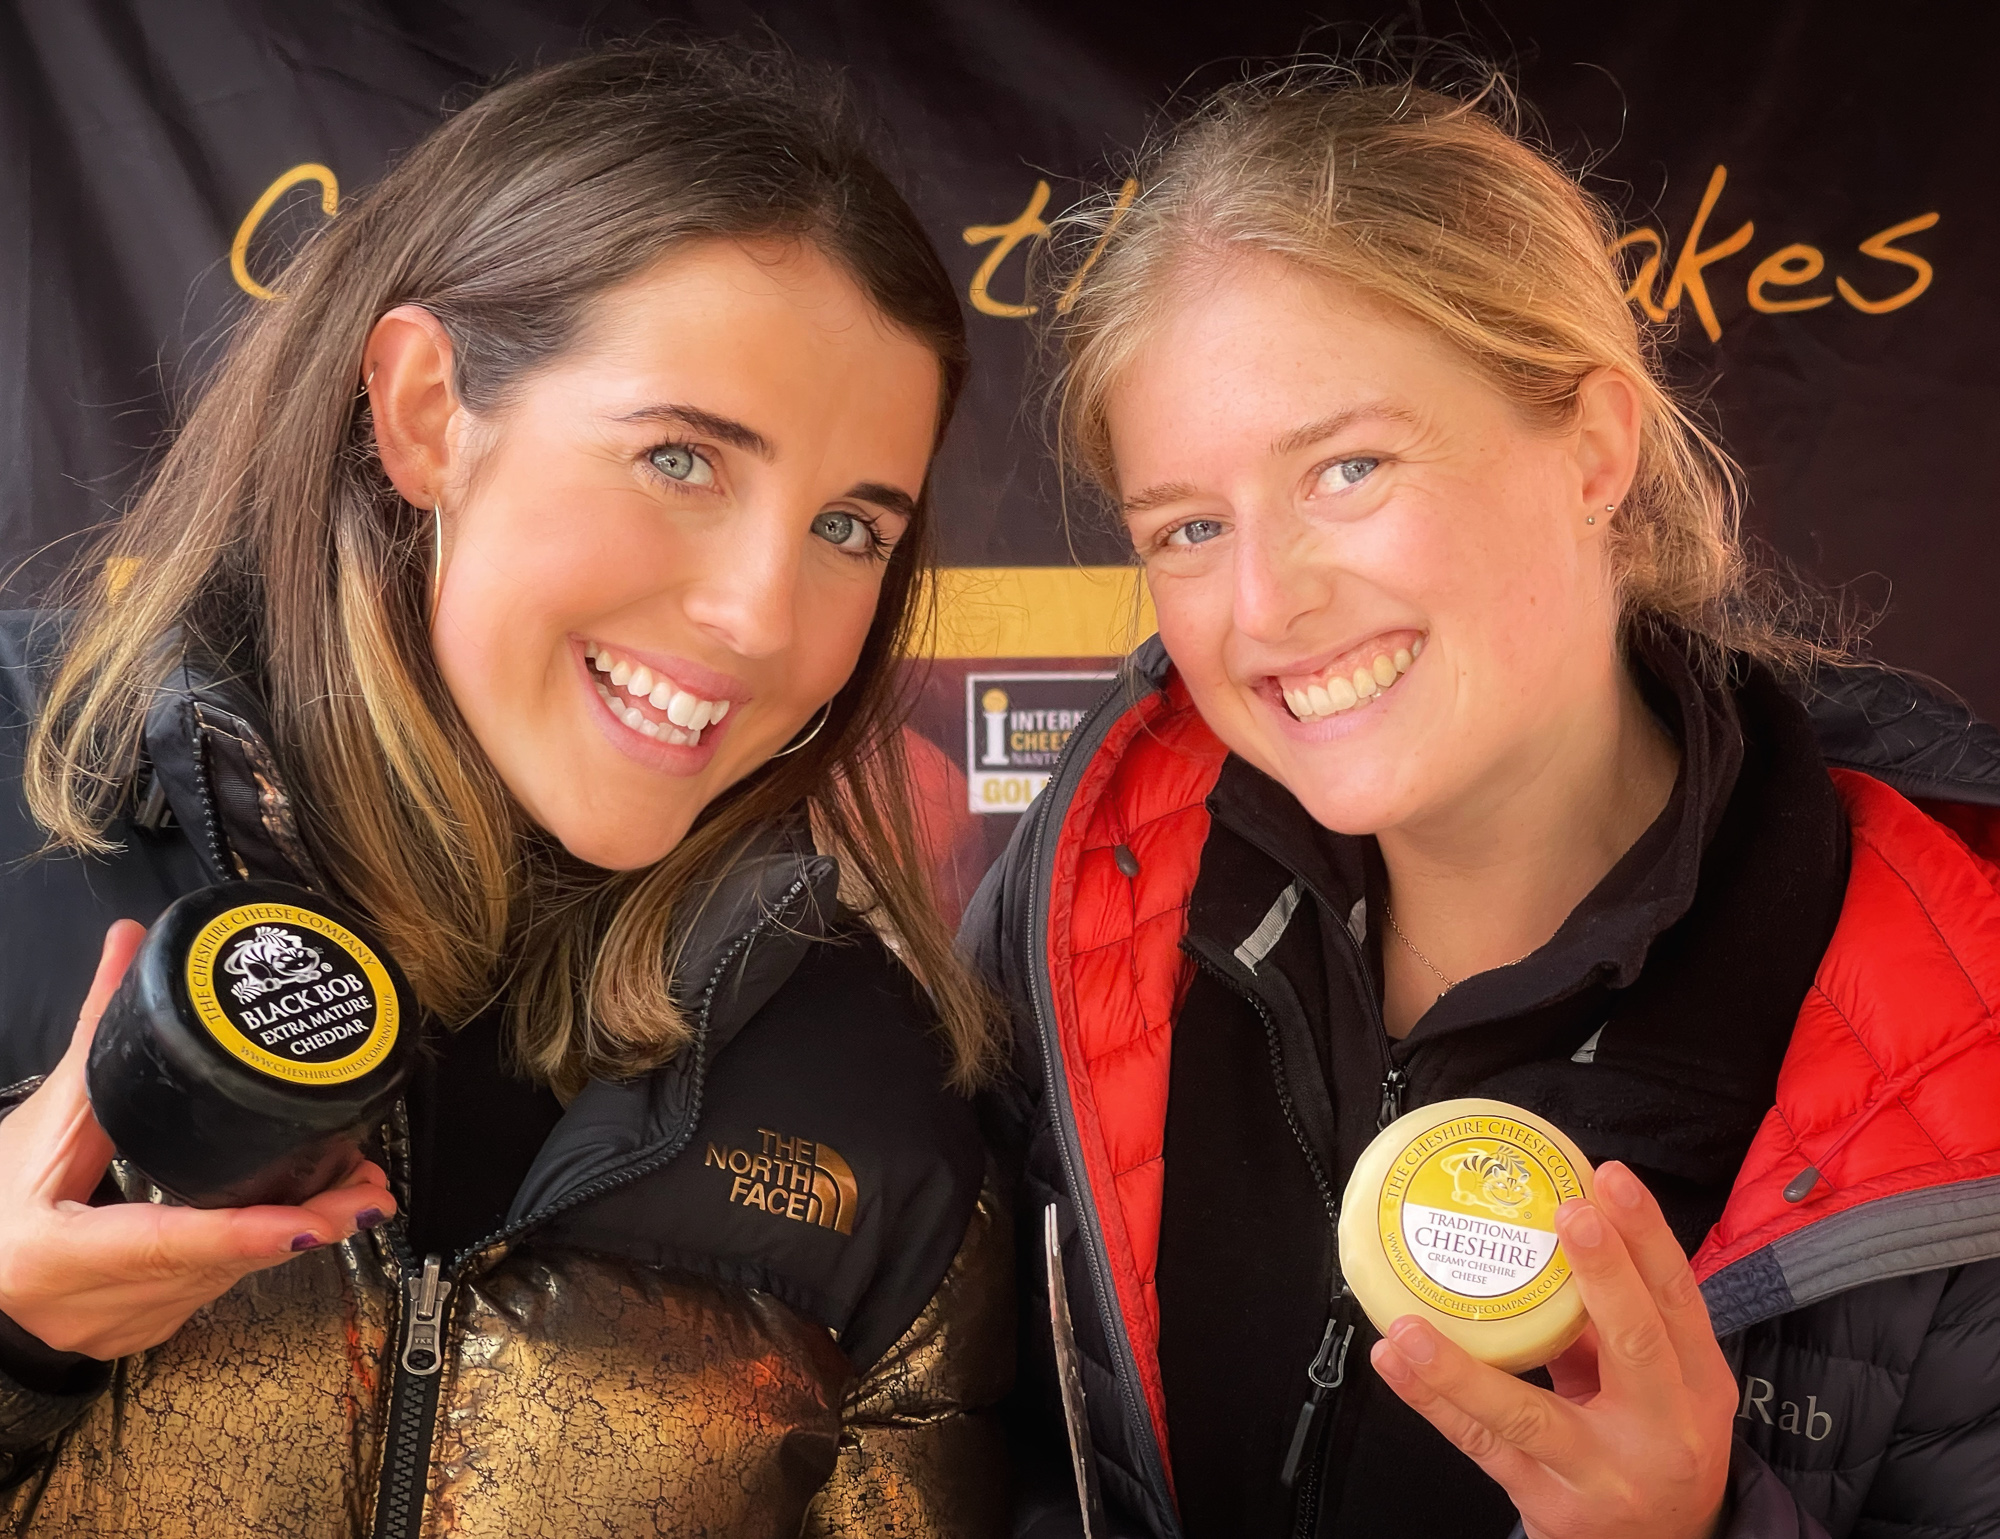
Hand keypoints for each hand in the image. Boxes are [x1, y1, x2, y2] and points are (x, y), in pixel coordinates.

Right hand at [0, 922, 396, 1359]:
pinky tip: (294, 1222)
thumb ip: (99, 1036)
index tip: (318, 1219)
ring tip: (351, 1190)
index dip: (250, 1232)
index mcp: (54, 1252)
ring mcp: (115, 1327)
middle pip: (216, 1263)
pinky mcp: (138, 1333)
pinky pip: (211, 1291)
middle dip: (303, 1223)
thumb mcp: (42, 1120)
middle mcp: (87, 1304)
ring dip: (289, 1237)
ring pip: (224, 1280)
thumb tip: (130, 945)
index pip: (168, 1243)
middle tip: (367, 1186)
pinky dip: (251, 1254)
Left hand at [1369, 1161, 1734, 1538]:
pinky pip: (1481, 1445)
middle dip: (1603, 1276)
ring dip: (1462, 1368)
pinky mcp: (1549, 1501)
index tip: (1608, 1179)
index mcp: (1698, 1383)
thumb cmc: (1652, 1444)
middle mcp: (1661, 1426)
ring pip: (1529, 1414)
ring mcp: (1602, 1471)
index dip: (1647, 1236)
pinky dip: (1432, 1400)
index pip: (1679, 1298)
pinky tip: (1395, 1361)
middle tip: (1564, 1214)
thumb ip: (1611, 1322)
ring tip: (1412, 1324)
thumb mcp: (1661, 1386)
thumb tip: (1548, 1235)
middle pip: (1635, 1343)